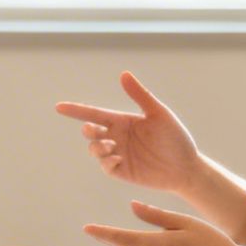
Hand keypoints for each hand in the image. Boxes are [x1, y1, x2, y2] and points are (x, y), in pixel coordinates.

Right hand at [56, 71, 201, 195]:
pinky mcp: (121, 171)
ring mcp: (118, 154)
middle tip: (93, 130)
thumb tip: (123, 74)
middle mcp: (117, 137)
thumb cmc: (176, 138)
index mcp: (122, 120)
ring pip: (94, 149)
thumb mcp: (159, 113)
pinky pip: (105, 166)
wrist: (186, 167)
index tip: (59, 106)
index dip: (76, 110)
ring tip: (109, 146)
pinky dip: (107, 161)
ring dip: (97, 146)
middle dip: (87, 130)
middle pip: (91, 131)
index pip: (94, 114)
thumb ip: (140, 95)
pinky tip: (117, 159)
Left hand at [85, 200, 245, 245]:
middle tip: (125, 232)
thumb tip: (133, 206)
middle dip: (118, 242)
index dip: (102, 233)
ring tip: (143, 243)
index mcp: (160, 244)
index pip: (121, 238)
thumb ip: (156, 216)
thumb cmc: (213, 243)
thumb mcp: (185, 222)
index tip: (88, 228)